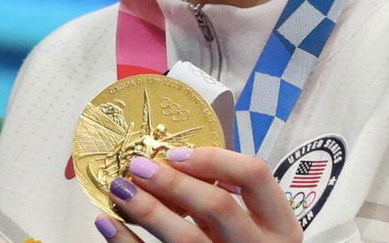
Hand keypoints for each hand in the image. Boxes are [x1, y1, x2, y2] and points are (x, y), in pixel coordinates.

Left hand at [93, 147, 302, 242]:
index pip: (255, 176)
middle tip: (139, 166)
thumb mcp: (246, 227)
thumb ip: (226, 200)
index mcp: (280, 226)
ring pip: (186, 238)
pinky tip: (108, 223)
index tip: (177, 154)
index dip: (214, 159)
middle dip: (173, 181)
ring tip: (120, 189)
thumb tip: (174, 163)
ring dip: (148, 209)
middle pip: (218, 205)